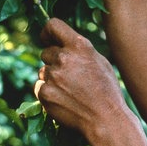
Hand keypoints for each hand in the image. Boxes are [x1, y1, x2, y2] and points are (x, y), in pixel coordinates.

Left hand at [36, 18, 126, 139]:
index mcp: (80, 46)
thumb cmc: (106, 91)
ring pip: (43, 71)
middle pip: (46, 53)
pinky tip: (64, 100)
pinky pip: (39, 87)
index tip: (46, 39)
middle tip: (69, 76)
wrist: (105, 119)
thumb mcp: (99, 62)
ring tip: (71, 91)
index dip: (47, 32)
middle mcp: (64, 58)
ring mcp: (52, 76)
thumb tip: (62, 45)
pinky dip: (48, 92)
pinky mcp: (44, 93)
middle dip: (53, 61)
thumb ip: (79, 50)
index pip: (53, 25)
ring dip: (52, 78)